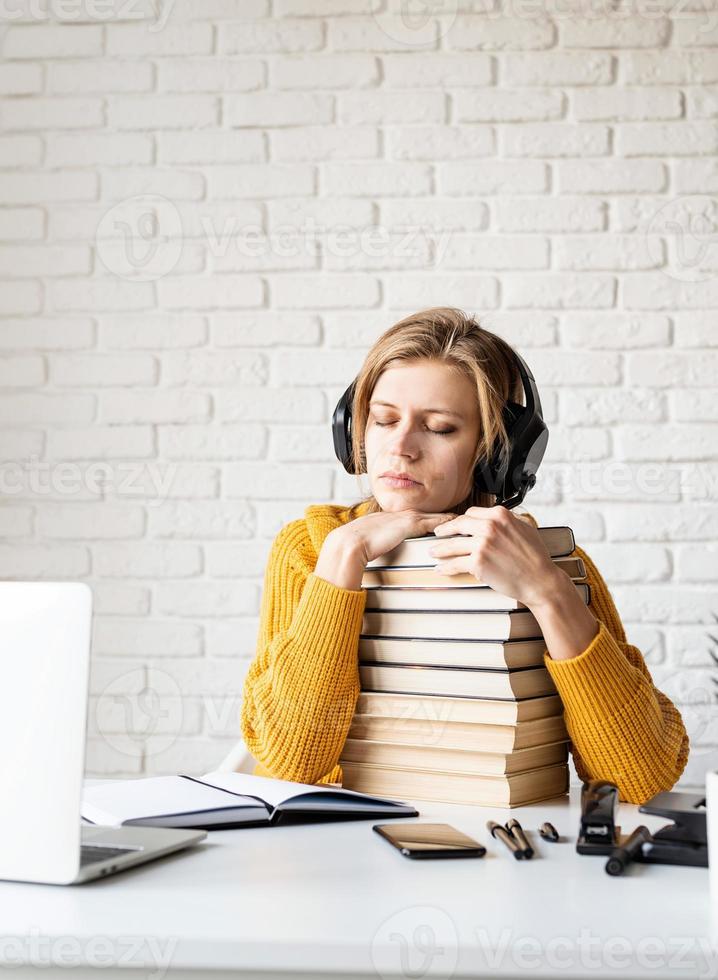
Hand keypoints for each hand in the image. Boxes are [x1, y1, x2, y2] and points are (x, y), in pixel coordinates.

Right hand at [331, 508, 458, 566]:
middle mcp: (398, 515)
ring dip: (447, 518)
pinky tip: (456, 525)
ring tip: (462, 520)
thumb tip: (376, 555)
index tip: (439, 521)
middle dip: (442, 516)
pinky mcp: (409, 525)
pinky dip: (445, 523)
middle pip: (426, 513)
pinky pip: (433, 522)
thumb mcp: (367, 543)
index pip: (414, 516)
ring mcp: (404, 518)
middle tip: (459, 518)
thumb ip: (377, 545)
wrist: (349, 544)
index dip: (428, 519)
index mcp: (389, 518)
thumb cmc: (353, 547)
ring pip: (432, 516)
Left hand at [429, 505, 560, 608]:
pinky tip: (441, 569)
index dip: (462, 520)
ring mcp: (482, 544)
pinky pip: (455, 563)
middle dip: (445, 530)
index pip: (471, 513)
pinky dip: (446, 567)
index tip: (456, 525)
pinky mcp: (478, 562)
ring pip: (453, 544)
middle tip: (437, 534)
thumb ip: (508, 520)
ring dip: (440, 549)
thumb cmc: (535, 558)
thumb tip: (495, 518)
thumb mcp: (525, 528)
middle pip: (458, 524)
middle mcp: (489, 526)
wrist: (540, 580)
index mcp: (500, 515)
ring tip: (433, 552)